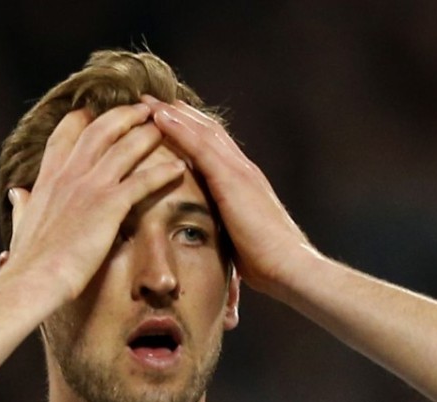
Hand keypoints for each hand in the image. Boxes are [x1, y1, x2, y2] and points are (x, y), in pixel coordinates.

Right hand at [2, 103, 187, 305]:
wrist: (33, 280)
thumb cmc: (28, 262)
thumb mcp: (21, 226)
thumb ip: (22, 206)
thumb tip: (16, 193)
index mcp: (48, 179)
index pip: (64, 137)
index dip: (80, 120)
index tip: (93, 111)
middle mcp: (69, 175)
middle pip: (99, 131)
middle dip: (123, 115)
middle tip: (142, 108)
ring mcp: (89, 187)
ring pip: (124, 148)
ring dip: (147, 134)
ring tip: (166, 126)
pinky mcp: (109, 206)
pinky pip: (142, 181)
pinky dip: (162, 172)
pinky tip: (180, 168)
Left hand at [141, 97, 315, 295]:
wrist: (288, 266)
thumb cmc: (267, 264)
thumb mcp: (240, 242)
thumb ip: (226, 232)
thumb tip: (211, 244)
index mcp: (245, 184)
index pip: (216, 149)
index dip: (193, 132)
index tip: (169, 121)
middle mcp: (243, 170)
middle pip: (208, 131)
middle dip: (180, 115)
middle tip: (152, 101)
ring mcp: (239, 171)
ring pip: (203, 131)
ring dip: (174, 114)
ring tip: (147, 101)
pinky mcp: (232, 178)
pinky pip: (200, 146)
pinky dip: (179, 128)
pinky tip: (158, 117)